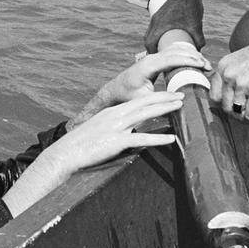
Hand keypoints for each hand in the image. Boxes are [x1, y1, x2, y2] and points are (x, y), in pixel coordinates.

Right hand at [48, 92, 184, 173]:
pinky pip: (141, 139)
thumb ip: (115, 128)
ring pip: (145, 114)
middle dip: (165, 97)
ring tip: (180, 107)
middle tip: (182, 95)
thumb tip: (128, 132)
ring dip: (164, 109)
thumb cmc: (82, 145)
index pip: (139, 100)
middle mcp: (116, 115)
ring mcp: (116, 127)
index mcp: (113, 112)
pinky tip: (171, 139)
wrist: (66, 153)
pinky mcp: (116, 142)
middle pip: (145, 102)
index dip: (156, 96)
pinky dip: (158, 138)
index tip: (170, 94)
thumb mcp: (100, 131)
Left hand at [70, 47, 209, 129]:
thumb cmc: (127, 96)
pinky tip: (195, 62)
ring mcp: (152, 57)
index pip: (171, 59)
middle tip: (209, 66)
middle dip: (193, 57)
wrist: (115, 90)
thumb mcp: (143, 101)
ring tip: (206, 64)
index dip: (188, 61)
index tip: (202, 65)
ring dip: (191, 55)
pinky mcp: (155, 60)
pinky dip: (185, 56)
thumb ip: (160, 101)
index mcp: (147, 66)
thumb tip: (180, 102)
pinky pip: (172, 54)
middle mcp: (150, 58)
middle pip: (176, 52)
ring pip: (175, 51)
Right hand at [144, 0, 203, 52]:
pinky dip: (157, 33)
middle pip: (148, 39)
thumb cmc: (190, 5)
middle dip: (153, 49)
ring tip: (164, 49)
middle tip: (162, 58)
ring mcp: (157, 15)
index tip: (159, 61)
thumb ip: (199, 39)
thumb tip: (200, 50)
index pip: (149, 44)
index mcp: (159, 25)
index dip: (152, 54)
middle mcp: (155, 21)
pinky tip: (166, 36)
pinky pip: (155, 26)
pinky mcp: (161, 12)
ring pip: (151, 32)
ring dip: (155, 41)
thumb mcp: (196, 25)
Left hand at [210, 36, 248, 124]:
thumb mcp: (241, 59)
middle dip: (237, 113)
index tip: (234, 107)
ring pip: (238, 114)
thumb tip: (231, 97)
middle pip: (225, 107)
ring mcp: (243, 84)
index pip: (214, 95)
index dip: (224, 104)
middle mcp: (230, 75)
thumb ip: (232, 75)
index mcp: (224, 66)